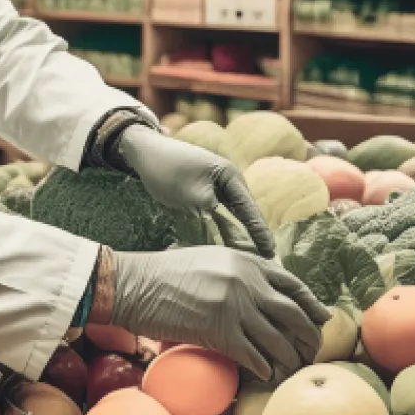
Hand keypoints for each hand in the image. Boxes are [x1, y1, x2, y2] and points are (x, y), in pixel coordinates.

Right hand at [107, 246, 328, 378]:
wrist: (133, 283)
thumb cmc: (165, 274)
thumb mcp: (210, 260)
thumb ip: (238, 272)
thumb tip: (260, 293)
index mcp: (246, 261)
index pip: (293, 284)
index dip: (311, 305)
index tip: (321, 320)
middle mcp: (246, 281)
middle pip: (294, 314)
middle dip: (309, 337)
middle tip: (311, 353)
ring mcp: (234, 306)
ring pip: (278, 340)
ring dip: (290, 360)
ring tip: (292, 371)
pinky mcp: (219, 331)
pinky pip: (254, 356)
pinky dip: (265, 369)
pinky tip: (267, 376)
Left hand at [114, 124, 273, 256]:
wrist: (145, 153)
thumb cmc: (168, 169)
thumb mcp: (191, 194)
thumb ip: (211, 214)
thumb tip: (226, 235)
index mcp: (230, 175)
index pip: (249, 208)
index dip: (260, 232)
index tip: (270, 252)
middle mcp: (228, 181)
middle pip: (244, 213)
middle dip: (253, 236)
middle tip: (264, 262)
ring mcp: (216, 188)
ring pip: (232, 216)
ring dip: (238, 235)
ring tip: (250, 258)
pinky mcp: (204, 194)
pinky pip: (218, 215)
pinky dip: (223, 229)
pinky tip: (226, 246)